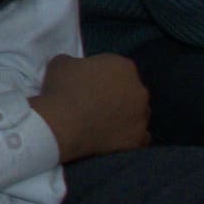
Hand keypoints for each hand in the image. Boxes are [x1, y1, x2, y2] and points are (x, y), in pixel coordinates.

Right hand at [31, 49, 150, 160]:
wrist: (61, 125)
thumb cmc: (61, 89)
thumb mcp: (61, 63)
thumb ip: (75, 63)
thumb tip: (76, 70)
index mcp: (124, 66)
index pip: (116, 68)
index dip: (102, 75)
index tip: (88, 83)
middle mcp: (140, 90)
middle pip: (131, 90)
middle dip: (118, 95)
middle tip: (96, 103)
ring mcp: (142, 116)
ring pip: (138, 114)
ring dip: (126, 115)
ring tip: (104, 123)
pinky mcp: (138, 139)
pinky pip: (140, 138)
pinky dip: (129, 137)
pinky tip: (114, 138)